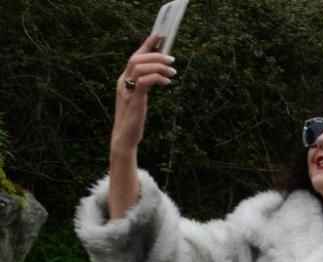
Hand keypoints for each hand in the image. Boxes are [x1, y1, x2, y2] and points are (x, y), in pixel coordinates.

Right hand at [111, 34, 176, 152]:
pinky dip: (157, 78)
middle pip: (137, 59)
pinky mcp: (134, 101)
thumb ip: (145, 85)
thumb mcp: (139, 98)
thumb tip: (160, 75)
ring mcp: (127, 91)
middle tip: (172, 59)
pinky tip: (167, 83)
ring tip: (172, 72)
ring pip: (140, 67)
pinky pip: (144, 82)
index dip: (146, 45)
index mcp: (124, 80)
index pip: (135, 57)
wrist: (125, 138)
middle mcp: (123, 82)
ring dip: (158, 66)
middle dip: (156, 55)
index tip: (159, 36)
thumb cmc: (134, 119)